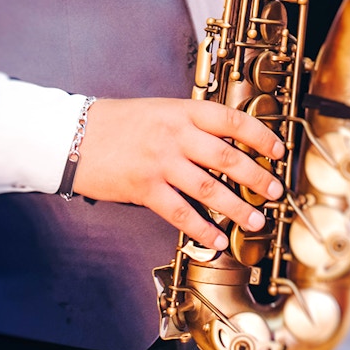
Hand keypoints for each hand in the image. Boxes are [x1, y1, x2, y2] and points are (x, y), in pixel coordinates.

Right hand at [71, 97, 285, 250]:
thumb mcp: (157, 110)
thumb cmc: (114, 122)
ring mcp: (160, 162)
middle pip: (228, 157)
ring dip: (238, 207)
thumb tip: (223, 141)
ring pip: (210, 188)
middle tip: (274, 191)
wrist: (72, 135)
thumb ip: (188, 123)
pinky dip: (203, 228)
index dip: (260, 136)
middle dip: (257, 177)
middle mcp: (175, 135)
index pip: (232, 120)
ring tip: (256, 220)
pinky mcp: (144, 188)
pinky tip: (217, 238)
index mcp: (181, 111)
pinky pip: (181, 212)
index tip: (277, 150)